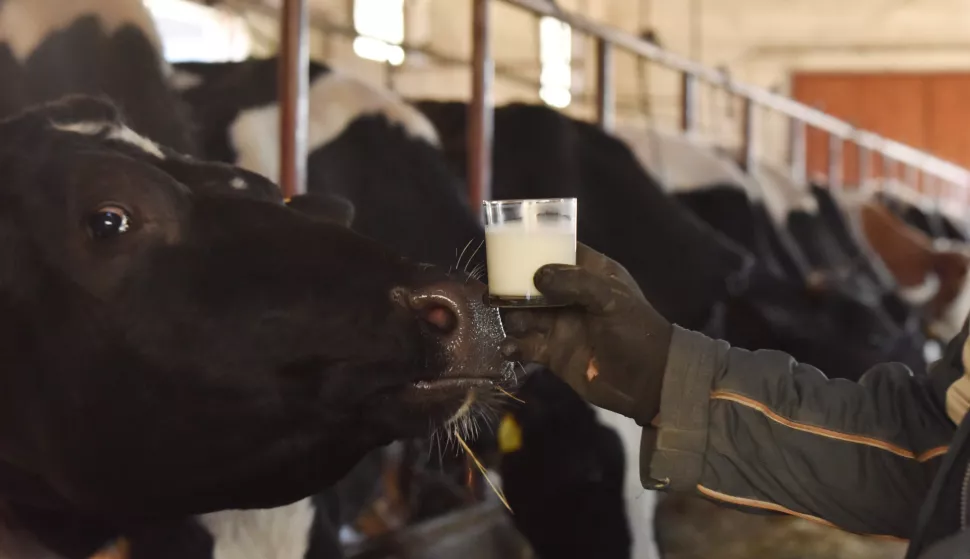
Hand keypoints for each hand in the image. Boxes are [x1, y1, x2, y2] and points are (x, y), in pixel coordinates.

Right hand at [501, 244, 672, 425]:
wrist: (648, 383)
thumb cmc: (636, 332)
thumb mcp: (611, 299)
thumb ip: (576, 283)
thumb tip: (537, 276)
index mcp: (589, 274)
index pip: (558, 251)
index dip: (534, 247)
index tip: (508, 247)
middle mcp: (570, 296)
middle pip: (532, 283)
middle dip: (512, 285)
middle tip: (492, 289)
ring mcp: (560, 324)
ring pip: (523, 314)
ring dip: (510, 316)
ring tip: (504, 319)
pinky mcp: (553, 353)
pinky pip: (525, 345)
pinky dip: (514, 345)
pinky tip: (510, 347)